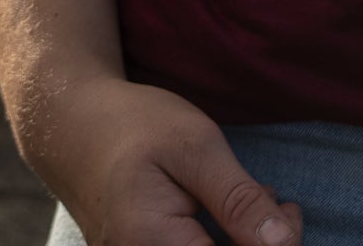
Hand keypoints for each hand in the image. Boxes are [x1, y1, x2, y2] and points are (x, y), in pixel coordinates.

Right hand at [25, 75, 302, 245]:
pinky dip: (219, 239)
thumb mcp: (195, 147)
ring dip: (243, 241)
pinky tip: (229, 211)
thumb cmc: (133, 127)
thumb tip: (283, 243)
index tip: (290, 211)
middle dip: (261, 244)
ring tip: (257, 201)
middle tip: (281, 204)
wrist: (72, 127)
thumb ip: (238, 199)